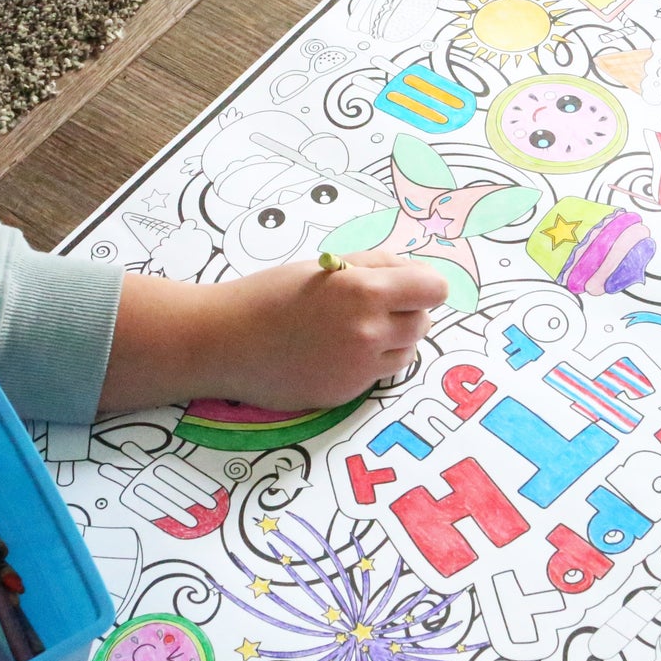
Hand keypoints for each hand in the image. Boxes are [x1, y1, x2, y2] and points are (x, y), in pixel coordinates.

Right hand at [206, 249, 444, 407]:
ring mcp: (360, 368)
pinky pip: (379, 374)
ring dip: (394, 340)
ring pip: (407, 352)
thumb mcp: (326, 267)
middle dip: (407, 311)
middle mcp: (371, 333)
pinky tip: (336, 351)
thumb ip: (374, 267)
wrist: (226, 343)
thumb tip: (411, 273)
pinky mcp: (348, 393)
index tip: (408, 285)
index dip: (423, 285)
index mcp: (367, 291)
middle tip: (374, 305)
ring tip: (356, 328)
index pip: (434, 289)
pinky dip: (369, 363)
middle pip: (424, 322)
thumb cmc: (271, 294)